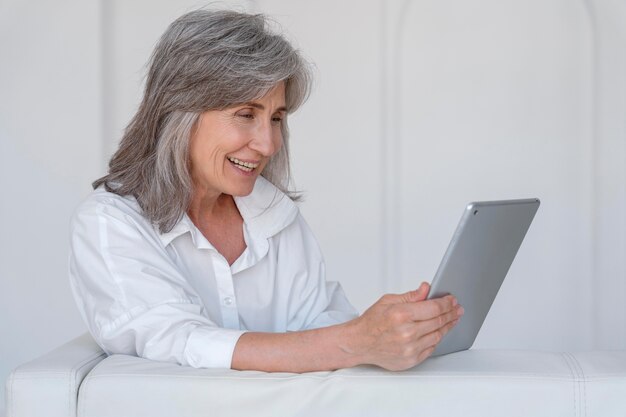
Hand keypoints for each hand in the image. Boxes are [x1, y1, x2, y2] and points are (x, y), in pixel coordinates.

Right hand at [345, 282, 462, 370]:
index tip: (452, 300)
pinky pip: (431, 348)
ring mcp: (409, 348)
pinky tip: (439, 331)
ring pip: (438, 335)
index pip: (434, 308)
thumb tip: (427, 289)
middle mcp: (407, 332)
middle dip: (451, 313)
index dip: (446, 303)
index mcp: (401, 315)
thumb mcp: (388, 301)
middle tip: (458, 309)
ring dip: (447, 326)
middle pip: (438, 321)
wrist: (359, 343)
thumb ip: (411, 296)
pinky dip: (437, 338)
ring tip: (452, 319)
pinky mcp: (411, 359)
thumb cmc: (371, 322)